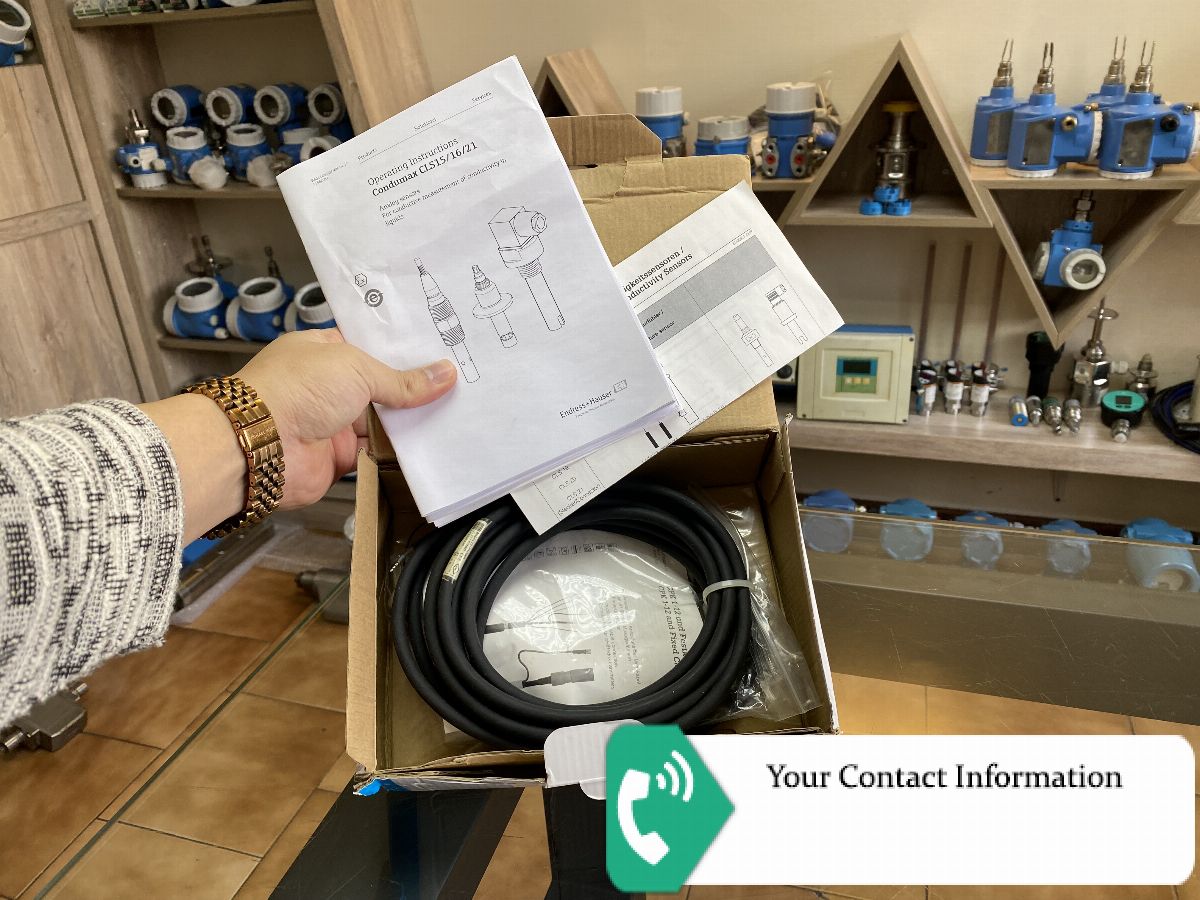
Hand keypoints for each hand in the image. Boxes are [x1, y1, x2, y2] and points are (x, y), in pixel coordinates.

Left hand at [237, 329, 455, 508]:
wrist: (260, 446)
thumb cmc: (295, 390)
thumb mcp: (356, 370)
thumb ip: (402, 380)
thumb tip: (444, 374)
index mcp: (321, 351)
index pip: (367, 345)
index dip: (400, 348)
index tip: (438, 347)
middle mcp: (325, 384)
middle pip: (378, 384)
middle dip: (411, 386)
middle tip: (456, 380)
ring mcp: (331, 421)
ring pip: (380, 420)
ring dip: (408, 419)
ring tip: (453, 410)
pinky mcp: (337, 455)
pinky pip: (375, 451)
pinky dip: (397, 450)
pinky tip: (429, 441)